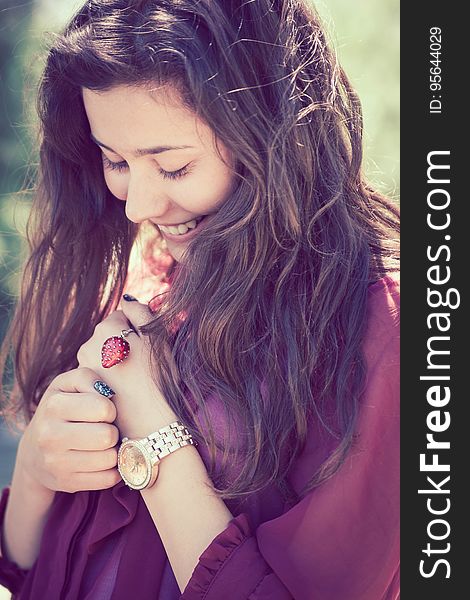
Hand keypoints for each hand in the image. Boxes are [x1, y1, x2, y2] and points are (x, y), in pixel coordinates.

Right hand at [17, 367, 121, 494]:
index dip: (110, 409)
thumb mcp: (68, 384)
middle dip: (112, 431)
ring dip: (113, 451)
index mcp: (53, 406)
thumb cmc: (62, 409)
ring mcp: (57, 463)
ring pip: (110, 459)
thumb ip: (89, 378)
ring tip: (102, 445)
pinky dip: (112, 469)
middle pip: (107, 436)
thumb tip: (109, 393)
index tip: (102, 411)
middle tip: (103, 429)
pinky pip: (108, 479)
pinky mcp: (67, 483)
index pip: (103, 408)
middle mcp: (50, 436)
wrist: (34, 450)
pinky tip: (101, 460)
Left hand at [76, 297, 177, 439]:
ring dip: (118, 359)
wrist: (149, 424)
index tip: (148, 348)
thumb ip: (141, 312)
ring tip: (135, 379)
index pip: (123, 316)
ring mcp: (86, 367)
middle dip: (126, 343)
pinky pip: (101, 371)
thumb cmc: (158, 379)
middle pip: (111, 334)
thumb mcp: (157, 338)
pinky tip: (125, 389)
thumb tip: (127, 300)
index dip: (139, 330)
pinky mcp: (87, 386)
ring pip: (105, 353)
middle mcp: (89, 345)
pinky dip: (112, 376)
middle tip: (143, 364)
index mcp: (106, 329)